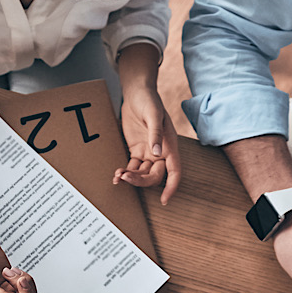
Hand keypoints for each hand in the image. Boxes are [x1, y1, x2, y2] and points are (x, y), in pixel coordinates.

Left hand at [114, 84, 181, 204]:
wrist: (137, 92)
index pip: (175, 171)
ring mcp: (148, 152)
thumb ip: (156, 135)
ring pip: (142, 173)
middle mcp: (161, 152)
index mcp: (170, 146)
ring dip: (131, 178)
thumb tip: (157, 154)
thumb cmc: (149, 101)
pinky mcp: (136, 149)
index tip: (164, 200)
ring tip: (118, 176)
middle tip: (126, 178)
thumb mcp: (153, 115)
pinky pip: (132, 166)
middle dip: (141, 180)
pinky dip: (125, 173)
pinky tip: (117, 175)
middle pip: (155, 176)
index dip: (171, 186)